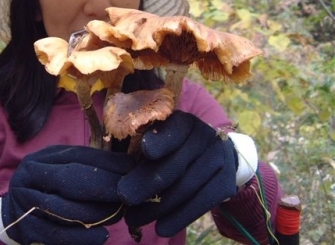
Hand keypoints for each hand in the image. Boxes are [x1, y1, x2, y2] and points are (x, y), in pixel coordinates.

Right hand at [2, 145, 134, 244]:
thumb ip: (86, 167)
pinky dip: (83, 237)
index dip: (107, 163)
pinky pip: (58, 234)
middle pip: (71, 178)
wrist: (10, 216)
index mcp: (42, 157)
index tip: (132, 169)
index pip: (78, 156)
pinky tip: (102, 236)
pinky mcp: (26, 228)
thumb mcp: (61, 170)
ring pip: (65, 207)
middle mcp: (30, 174)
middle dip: (104, 185)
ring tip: (119, 214)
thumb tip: (127, 164)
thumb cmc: (46, 191)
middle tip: (128, 193)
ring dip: (97, 213)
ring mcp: (25, 201)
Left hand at [117, 110, 237, 237]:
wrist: (217, 154)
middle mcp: (204, 137)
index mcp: (183, 122)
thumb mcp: (162, 138)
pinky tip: (161, 228)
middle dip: (147, 183)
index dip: (160, 141)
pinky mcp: (226, 182)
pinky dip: (180, 217)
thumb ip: (146, 148)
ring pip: (186, 187)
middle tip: (125, 197)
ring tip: (135, 219)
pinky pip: (202, 203)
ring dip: (159, 207)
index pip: (172, 131)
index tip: (145, 150)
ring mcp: (218, 159)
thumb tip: (123, 170)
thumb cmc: (176, 148)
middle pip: (175, 164)